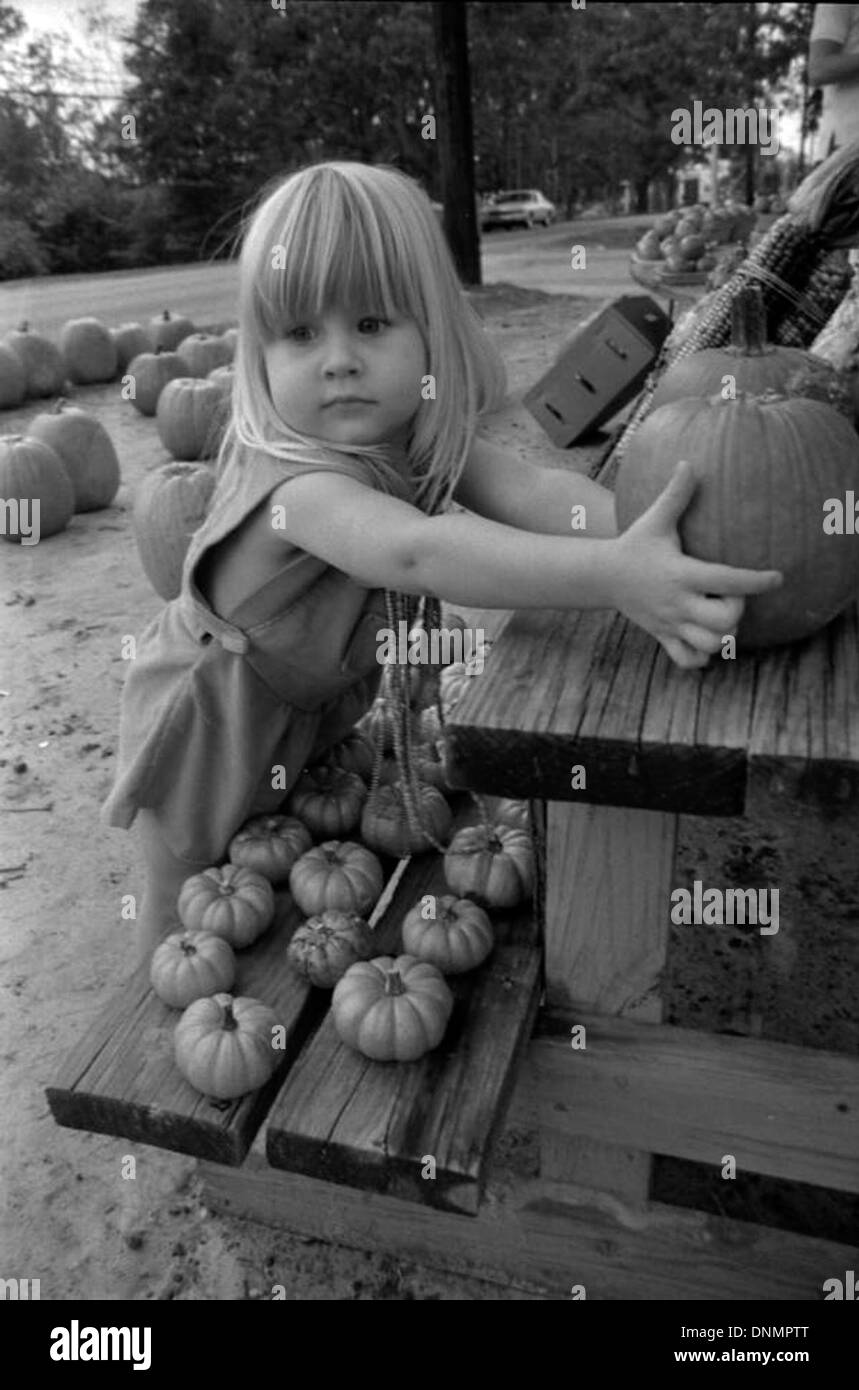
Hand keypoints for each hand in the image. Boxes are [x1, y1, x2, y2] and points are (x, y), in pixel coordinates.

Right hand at [612, 458, 782, 667]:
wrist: (602, 576)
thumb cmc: (635, 544)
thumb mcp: (654, 519)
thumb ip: (675, 494)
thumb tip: (690, 463)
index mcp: (681, 573)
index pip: (726, 580)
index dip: (756, 581)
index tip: (776, 577)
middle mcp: (678, 603)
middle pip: (723, 622)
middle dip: (737, 612)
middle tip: (734, 598)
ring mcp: (670, 623)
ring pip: (709, 645)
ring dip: (724, 636)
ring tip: (721, 619)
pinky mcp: (662, 636)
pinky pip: (687, 660)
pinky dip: (702, 657)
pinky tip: (705, 640)